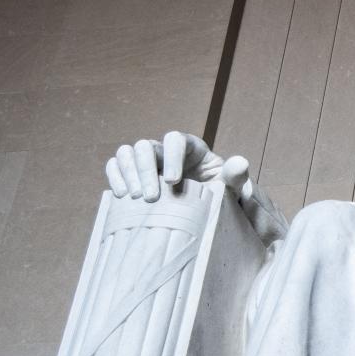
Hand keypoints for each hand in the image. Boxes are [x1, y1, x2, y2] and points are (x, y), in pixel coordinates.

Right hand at [105, 132, 287, 243]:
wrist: (209, 215)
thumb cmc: (223, 199)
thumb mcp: (233, 190)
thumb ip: (236, 177)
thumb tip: (240, 162)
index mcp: (191, 149)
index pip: (175, 139)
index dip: (171, 156)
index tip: (173, 182)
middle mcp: (166, 152)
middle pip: (146, 145)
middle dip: (145, 169)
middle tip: (151, 198)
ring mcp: (148, 163)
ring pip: (127, 153)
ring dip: (128, 173)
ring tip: (136, 198)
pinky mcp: (135, 176)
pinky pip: (116, 167)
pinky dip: (115, 177)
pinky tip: (122, 196)